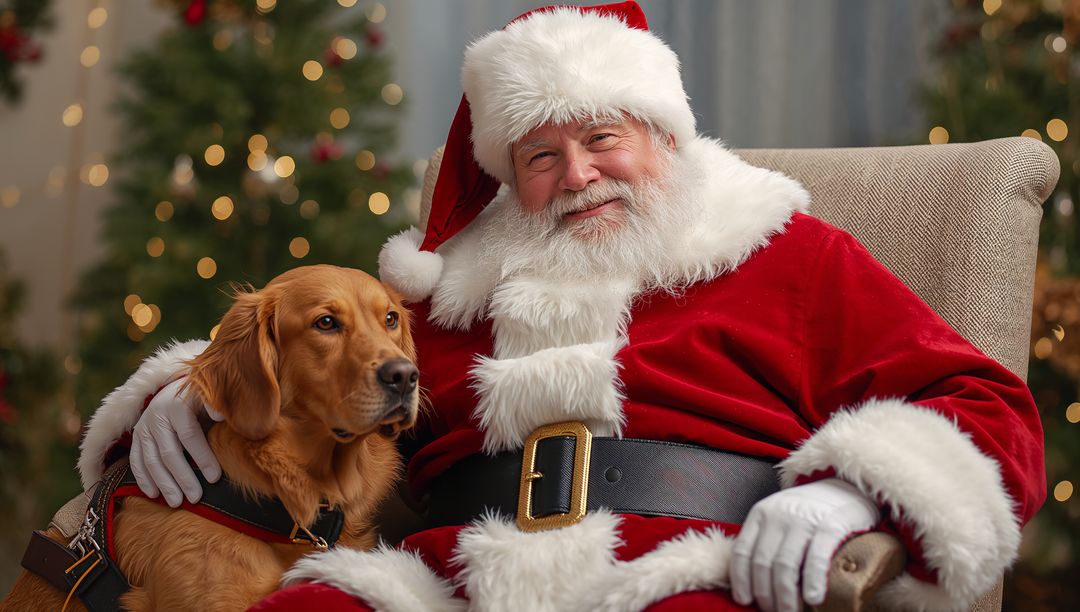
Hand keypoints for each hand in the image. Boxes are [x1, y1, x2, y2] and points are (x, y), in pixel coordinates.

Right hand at [130, 377, 224, 506]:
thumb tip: (221, 416)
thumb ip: (217, 405)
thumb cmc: (202, 398)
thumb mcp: (211, 396)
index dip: (202, 457)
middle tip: (196, 498)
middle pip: (169, 452)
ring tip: (177, 502)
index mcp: (178, 405)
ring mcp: (144, 426)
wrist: (177, 387)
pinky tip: (153, 494)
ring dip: (164, 483)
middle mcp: (157, 415)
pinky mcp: (136, 436)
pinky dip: (143, 479)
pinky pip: (136, 460)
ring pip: (151, 460)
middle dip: (183, 477)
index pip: (189, 435)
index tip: (215, 478)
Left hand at [730, 478, 880, 611]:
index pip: (742, 551)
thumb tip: (754, 582)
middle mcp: (779, 515)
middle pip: (763, 562)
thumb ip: (766, 541)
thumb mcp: (779, 518)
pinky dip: (813, 580)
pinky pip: (817, 557)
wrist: (847, 486)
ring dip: (785, 596)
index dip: (741, 580)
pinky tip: (813, 599)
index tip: (744, 600)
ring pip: (785, 564)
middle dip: (764, 594)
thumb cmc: (809, 511)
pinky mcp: (831, 524)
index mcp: (761, 514)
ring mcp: (804, 519)